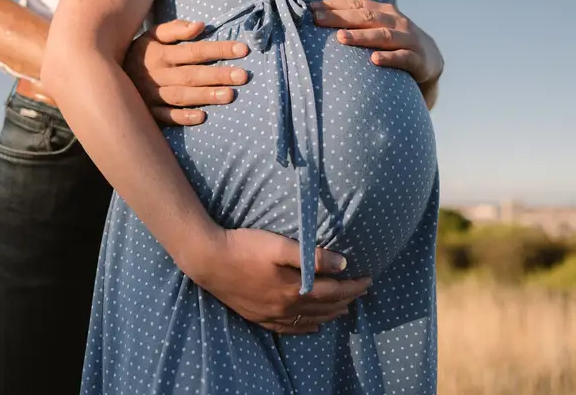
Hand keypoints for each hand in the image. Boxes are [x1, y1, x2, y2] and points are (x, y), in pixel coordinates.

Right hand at [124, 19, 249, 125]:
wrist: (102, 76)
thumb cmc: (138, 54)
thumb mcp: (151, 36)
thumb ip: (174, 29)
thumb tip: (200, 26)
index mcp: (160, 54)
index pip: (195, 50)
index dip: (220, 50)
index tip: (244, 50)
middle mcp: (156, 74)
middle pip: (192, 74)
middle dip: (218, 74)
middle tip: (243, 76)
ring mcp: (151, 95)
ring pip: (181, 96)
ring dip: (205, 96)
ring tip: (230, 95)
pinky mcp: (147, 113)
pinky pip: (165, 117)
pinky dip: (182, 117)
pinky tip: (201, 117)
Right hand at [184, 228, 371, 333]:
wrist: (208, 260)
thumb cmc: (244, 247)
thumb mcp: (279, 246)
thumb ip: (312, 256)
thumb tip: (342, 265)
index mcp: (294, 289)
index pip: (333, 291)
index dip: (353, 286)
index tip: (368, 279)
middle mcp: (285, 307)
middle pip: (324, 307)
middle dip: (346, 300)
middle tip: (361, 292)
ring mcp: (270, 314)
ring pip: (308, 320)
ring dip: (330, 315)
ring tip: (344, 309)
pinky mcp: (256, 315)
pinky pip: (287, 328)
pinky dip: (304, 327)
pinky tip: (311, 326)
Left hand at [310, 0, 443, 85]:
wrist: (431, 62)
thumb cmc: (397, 43)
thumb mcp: (380, 26)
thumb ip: (361, 15)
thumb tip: (336, 1)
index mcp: (384, 12)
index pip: (356, 5)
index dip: (334, 5)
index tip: (311, 9)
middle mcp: (397, 22)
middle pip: (366, 17)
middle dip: (340, 17)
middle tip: (317, 20)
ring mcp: (409, 40)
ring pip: (383, 36)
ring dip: (361, 36)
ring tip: (340, 37)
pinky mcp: (418, 61)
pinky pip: (403, 58)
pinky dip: (389, 58)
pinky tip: (373, 60)